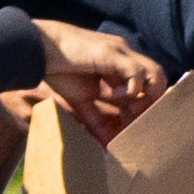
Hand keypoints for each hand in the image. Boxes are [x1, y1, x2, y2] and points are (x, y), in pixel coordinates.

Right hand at [33, 23, 167, 129]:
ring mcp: (121, 53)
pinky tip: (113, 95)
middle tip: (133, 121)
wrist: (35, 47)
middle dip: (151, 105)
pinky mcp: (112, 53)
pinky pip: (138, 71)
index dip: (143, 108)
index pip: (147, 87)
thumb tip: (106, 146)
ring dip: (148, 97)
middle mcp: (126, 57)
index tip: (130, 126)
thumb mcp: (81, 101)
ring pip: (156, 74)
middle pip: (157, 81)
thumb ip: (96, 121)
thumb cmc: (56, 69)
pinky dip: (131, 89)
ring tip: (130, 110)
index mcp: (121, 66)